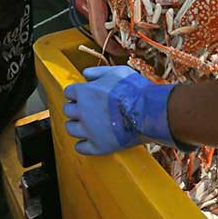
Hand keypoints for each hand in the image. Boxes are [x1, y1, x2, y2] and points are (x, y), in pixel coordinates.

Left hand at [63, 66, 177, 155]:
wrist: (149, 111)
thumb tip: (85, 74)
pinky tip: (92, 139)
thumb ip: (98, 71)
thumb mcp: (116, 71)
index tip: (86, 94)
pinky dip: (83, 144)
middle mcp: (81, 111)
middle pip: (68, 110)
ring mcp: (88, 130)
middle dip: (77, 108)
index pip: (69, 92)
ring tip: (89, 124)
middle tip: (89, 109)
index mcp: (83, 92)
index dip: (78, 93)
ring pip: (70, 129)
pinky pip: (80, 147)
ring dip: (78, 125)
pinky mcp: (98, 146)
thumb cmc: (135, 89)